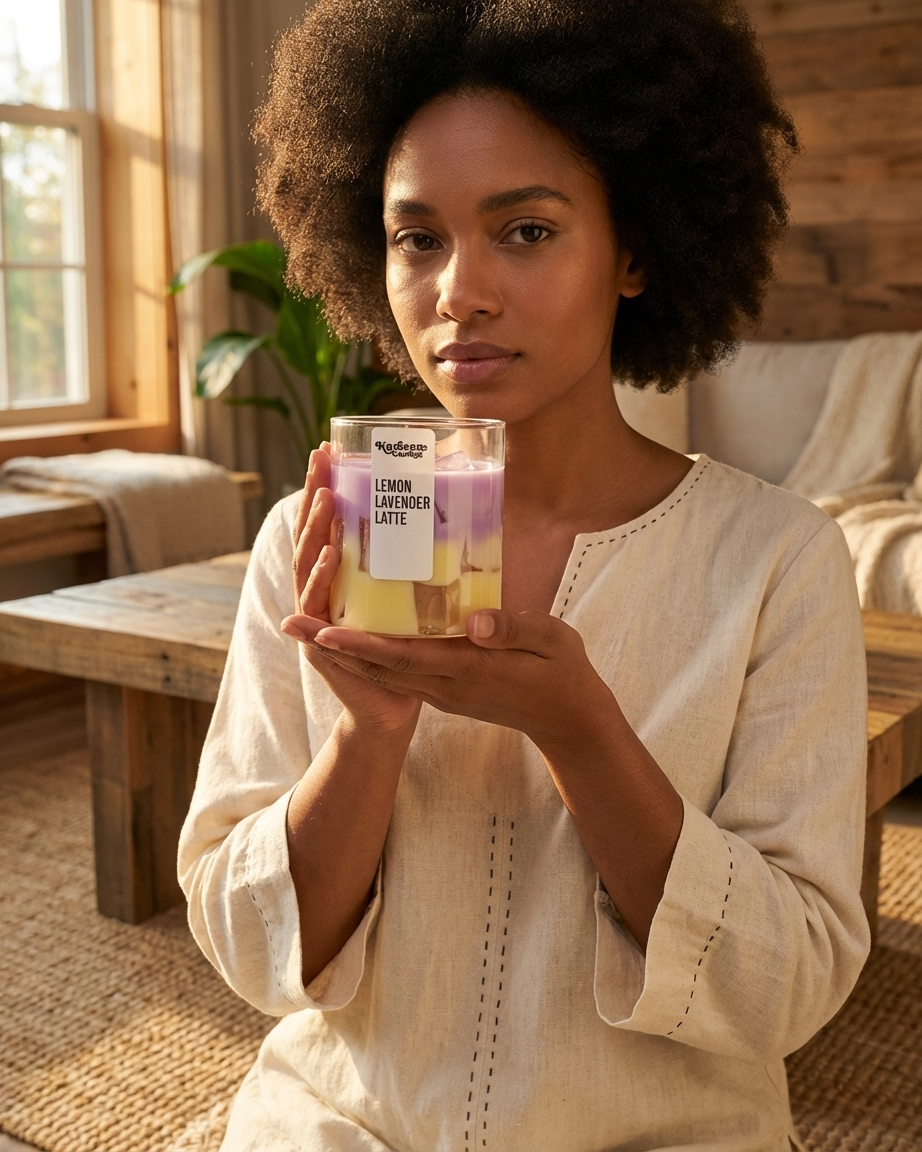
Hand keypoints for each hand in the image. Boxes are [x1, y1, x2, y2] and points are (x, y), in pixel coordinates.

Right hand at [283, 446, 420, 734]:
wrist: (396, 711)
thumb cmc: (413, 653)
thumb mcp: (420, 597)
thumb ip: (427, 561)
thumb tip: (459, 512)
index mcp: (347, 578)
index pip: (334, 524)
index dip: (329, 486)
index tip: (331, 448)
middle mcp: (327, 592)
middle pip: (313, 535)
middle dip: (314, 493)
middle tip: (320, 455)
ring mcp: (321, 617)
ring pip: (309, 565)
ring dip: (315, 529)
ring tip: (325, 496)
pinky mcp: (323, 644)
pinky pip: (320, 607)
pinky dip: (322, 579)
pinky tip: (330, 555)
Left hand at [285, 608, 611, 751]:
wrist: (568, 720)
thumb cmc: (563, 673)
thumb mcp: (551, 642)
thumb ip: (514, 630)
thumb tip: (475, 622)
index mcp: (466, 670)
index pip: (401, 657)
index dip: (359, 644)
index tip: (320, 630)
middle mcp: (445, 686)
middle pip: (378, 666)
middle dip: (333, 646)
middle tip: (291, 622)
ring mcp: (444, 692)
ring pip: (384, 672)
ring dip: (345, 652)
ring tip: (308, 627)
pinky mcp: (446, 692)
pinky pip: (400, 673)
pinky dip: (371, 655)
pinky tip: (357, 635)